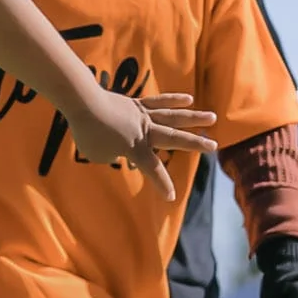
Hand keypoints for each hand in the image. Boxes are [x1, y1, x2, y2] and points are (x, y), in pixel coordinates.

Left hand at [68, 92, 216, 200]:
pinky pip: (158, 102)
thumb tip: (116, 147)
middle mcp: (144, 131)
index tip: (170, 197)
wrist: (83, 102)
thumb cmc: (87, 132)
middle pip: (174, 138)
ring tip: (212, 118)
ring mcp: (142, 115)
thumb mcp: (97, 153)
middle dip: (195, 143)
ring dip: (194, 118)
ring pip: (173, 117)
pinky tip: (188, 99)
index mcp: (135, 148)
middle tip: (214, 146)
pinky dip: (173, 100)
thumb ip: (110, 154)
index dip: (162, 184)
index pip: (152, 169)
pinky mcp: (136, 104)